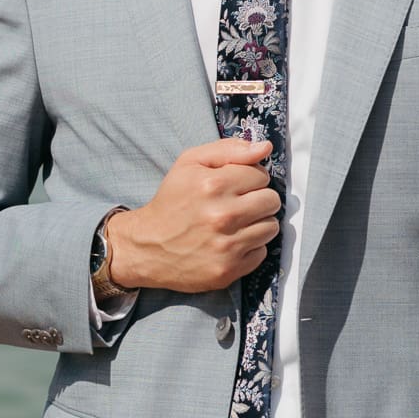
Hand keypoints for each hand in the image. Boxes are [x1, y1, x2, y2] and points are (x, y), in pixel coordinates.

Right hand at [107, 138, 279, 294]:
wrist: (147, 247)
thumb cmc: (171, 201)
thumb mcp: (190, 163)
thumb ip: (229, 149)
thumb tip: (265, 147)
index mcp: (214, 185)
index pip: (262, 175)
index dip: (249, 178)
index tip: (234, 186)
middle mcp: (223, 216)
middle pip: (271, 201)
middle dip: (258, 199)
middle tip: (237, 204)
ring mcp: (227, 246)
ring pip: (270, 227)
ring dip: (257, 224)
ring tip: (235, 224)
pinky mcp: (229, 270)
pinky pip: (261, 252)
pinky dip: (250, 247)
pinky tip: (230, 242)